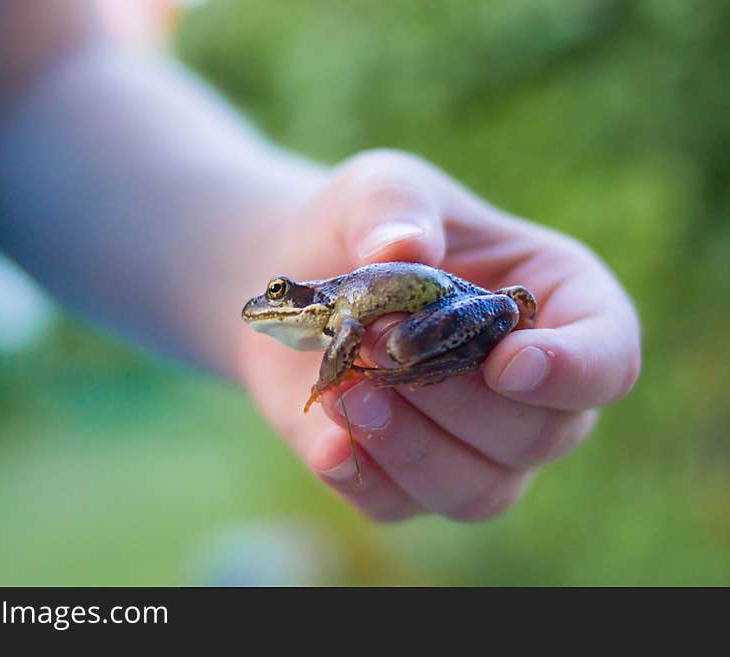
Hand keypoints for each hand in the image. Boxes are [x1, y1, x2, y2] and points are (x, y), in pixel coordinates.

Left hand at [237, 150, 640, 521]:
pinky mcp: (407, 474)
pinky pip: (405, 506)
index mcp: (559, 305)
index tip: (505, 363)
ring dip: (414, 450)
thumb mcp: (381, 189)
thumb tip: (402, 248)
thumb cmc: (366, 224)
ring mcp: (473, 443)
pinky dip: (367, 482)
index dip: (575, 372)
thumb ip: (395, 207)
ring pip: (481, 490)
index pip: (610, 358)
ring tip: (349, 392)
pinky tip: (328, 447)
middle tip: (378, 345)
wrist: (301, 273)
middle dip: (460, 401)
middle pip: (542, 434)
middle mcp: (532, 389)